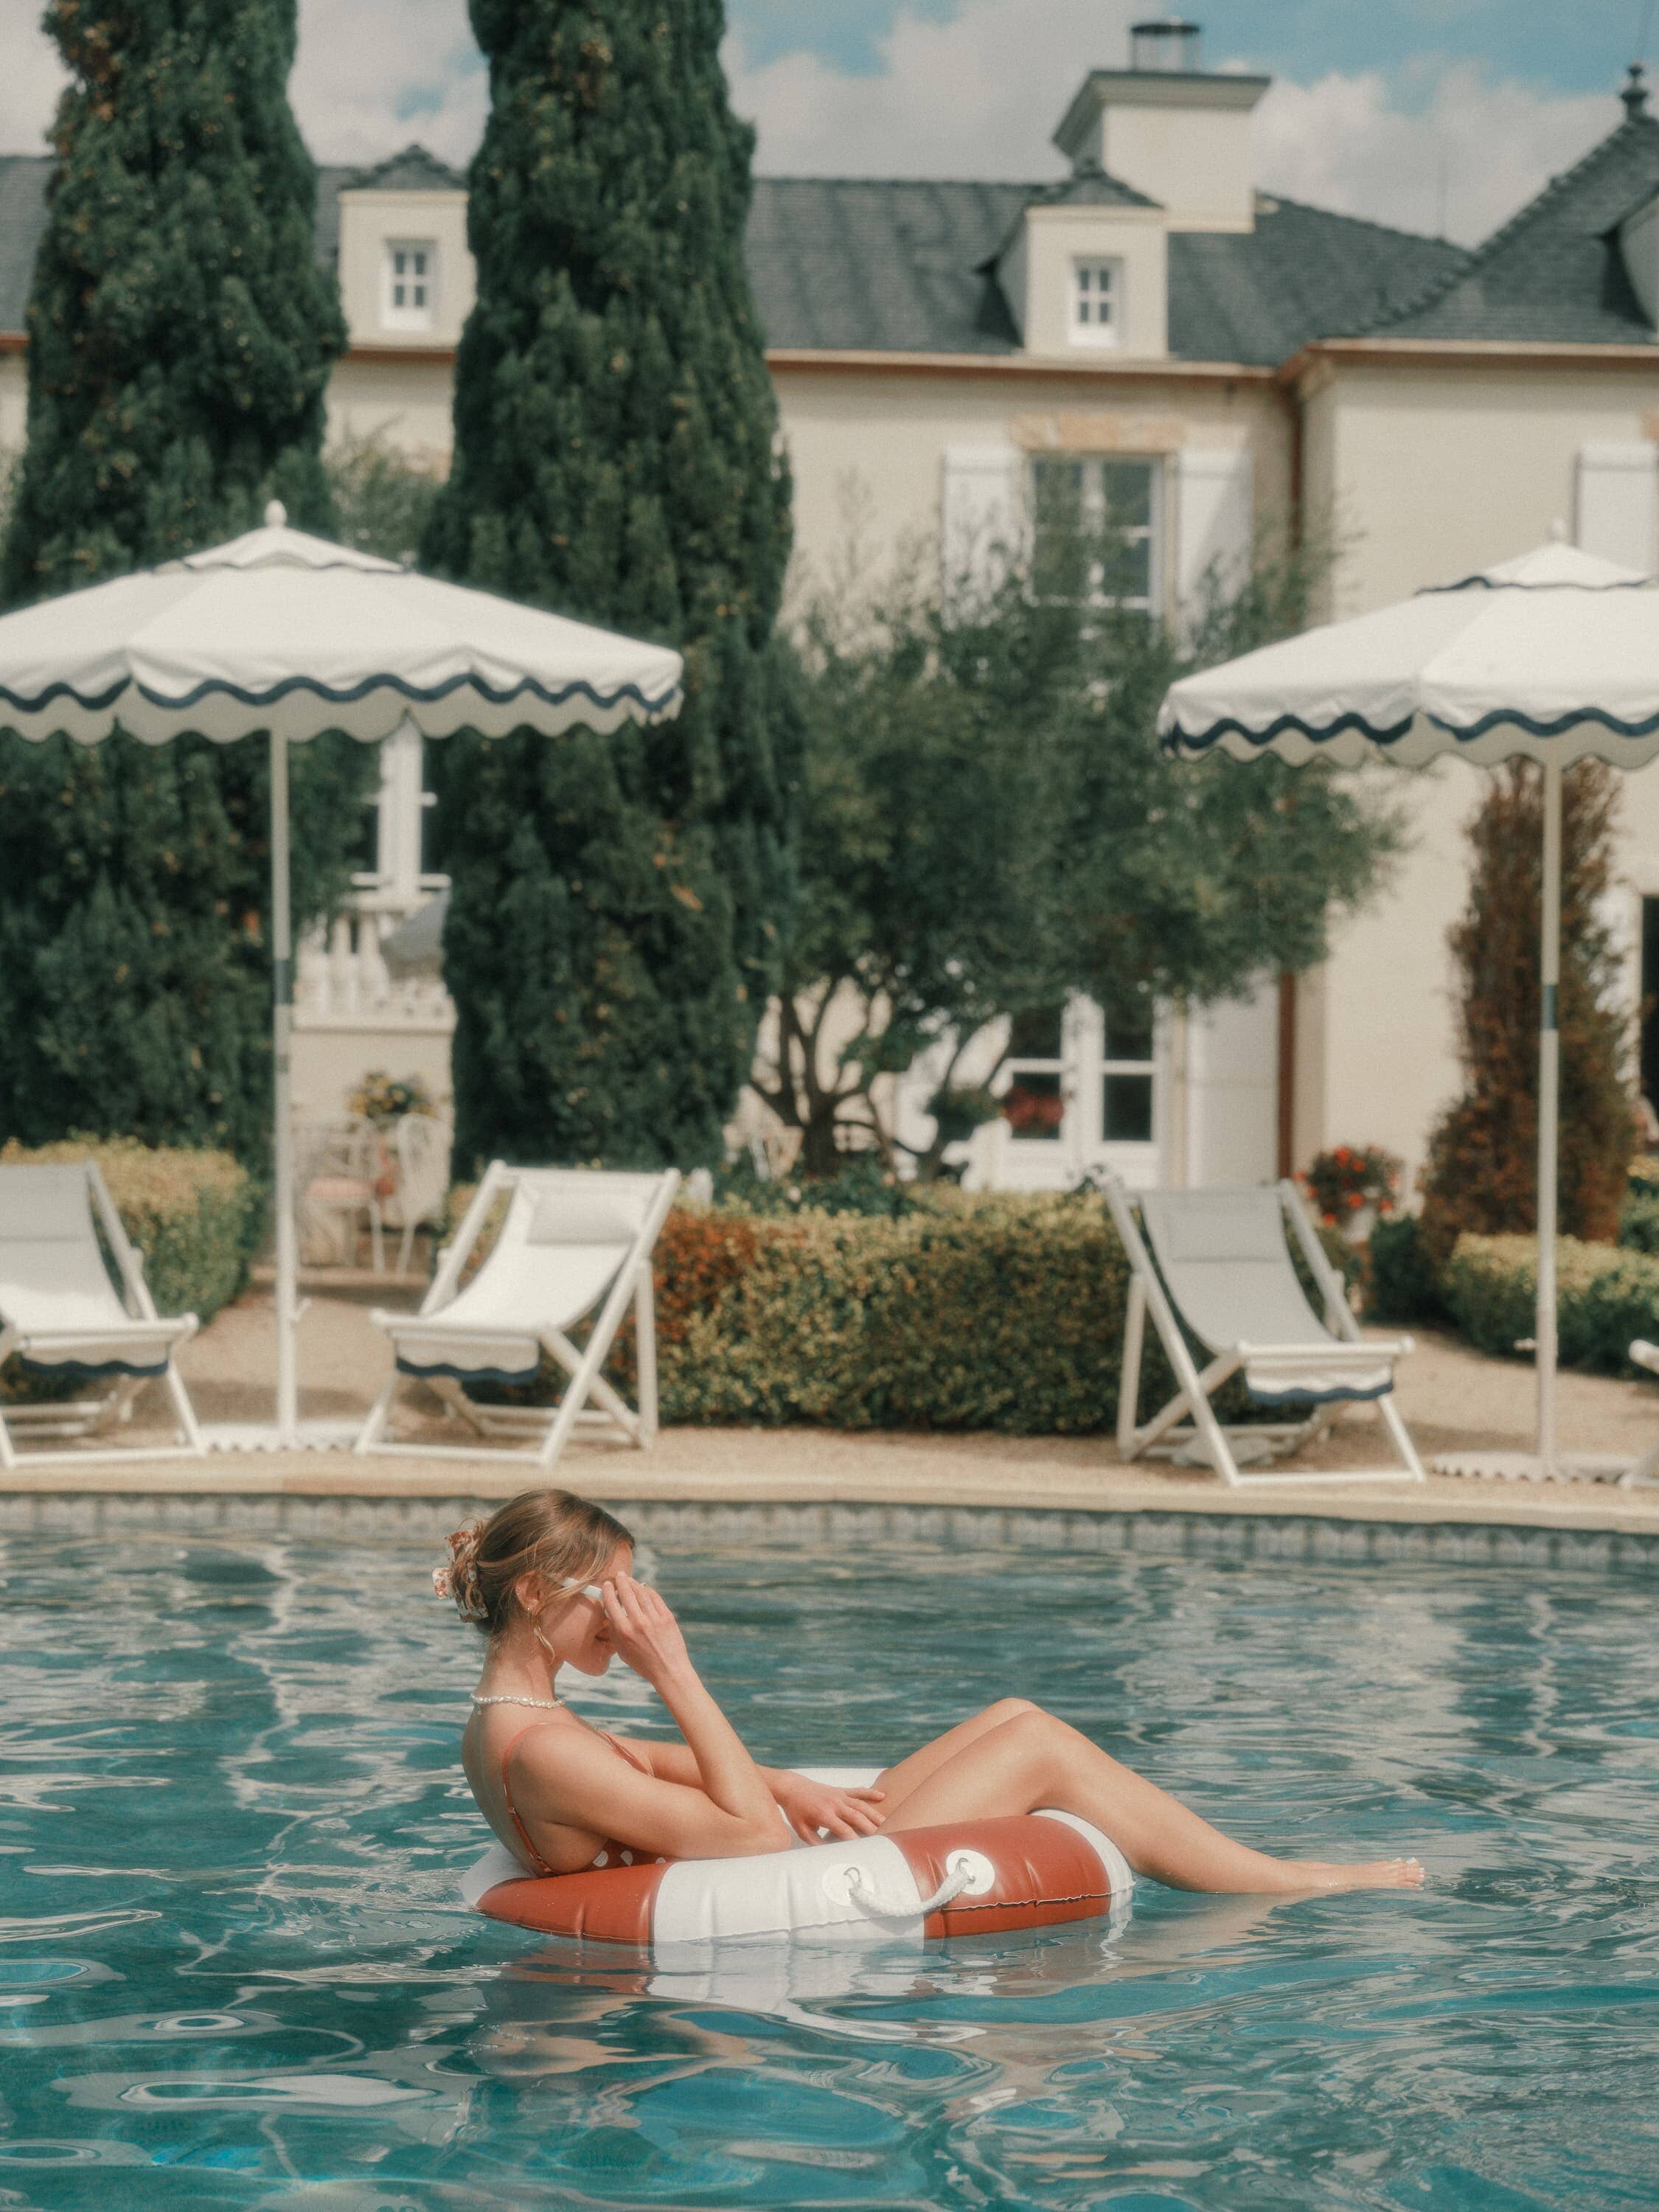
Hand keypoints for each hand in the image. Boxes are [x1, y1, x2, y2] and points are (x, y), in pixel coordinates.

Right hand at [600, 1573, 691, 1689]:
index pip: (612, 1604)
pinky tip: (644, 1588)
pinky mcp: (667, 1617)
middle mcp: (638, 1622)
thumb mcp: (623, 1652)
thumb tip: (611, 1615)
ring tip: (630, 1580)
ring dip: (634, 1584)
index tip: (607, 1585)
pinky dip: (648, 1591)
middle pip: (627, 1593)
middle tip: (619, 1575)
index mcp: (624, 1632)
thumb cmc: (643, 1664)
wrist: (669, 1670)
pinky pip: (655, 1598)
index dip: (608, 1591)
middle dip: (621, 1581)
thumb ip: (615, 1633)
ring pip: (642, 1593)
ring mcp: (654, 1618)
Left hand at [773, 1772, 885, 1841]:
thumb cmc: (796, 1811)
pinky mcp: (840, 1790)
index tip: (864, 1849)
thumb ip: (816, 1843)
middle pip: (856, 1816)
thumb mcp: (802, 1830)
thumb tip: (830, 1854)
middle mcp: (834, 1803)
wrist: (792, 1788)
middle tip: (882, 1839)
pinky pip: (858, 1791)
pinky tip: (882, 1796)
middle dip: (869, 1828)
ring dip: (874, 1813)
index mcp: (823, 1814)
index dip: (854, 1839)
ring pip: (860, 1804)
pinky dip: (870, 1792)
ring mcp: (839, 1795)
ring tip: (886, 1823)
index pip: (843, 1829)